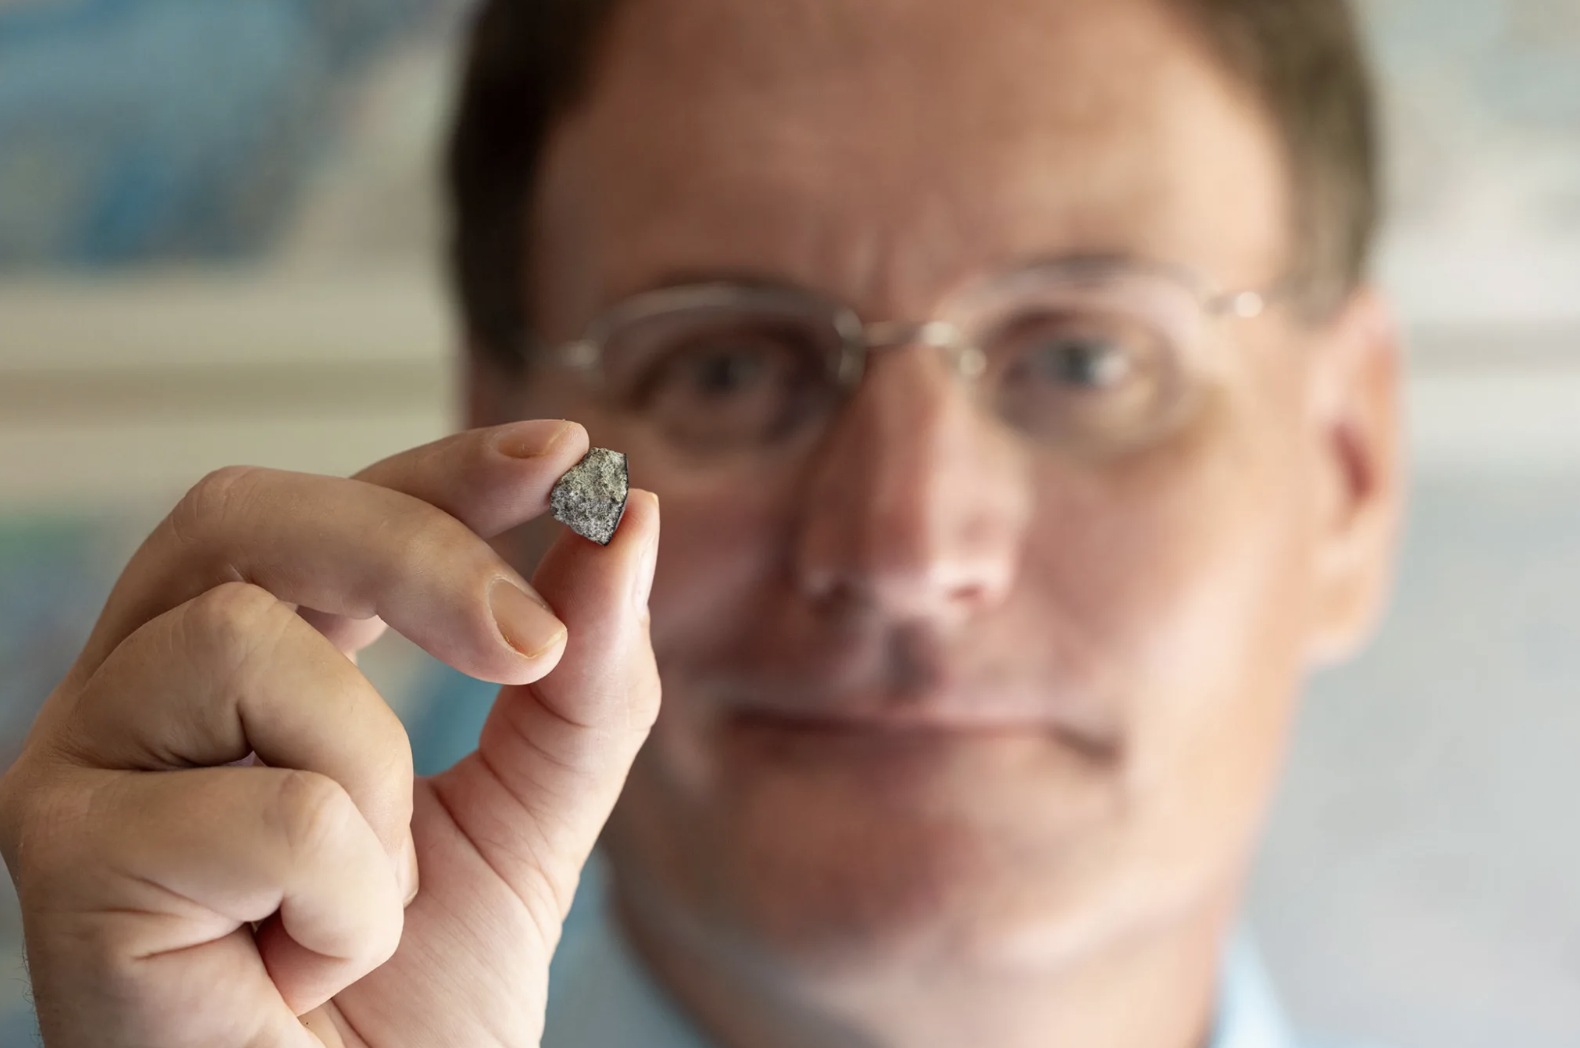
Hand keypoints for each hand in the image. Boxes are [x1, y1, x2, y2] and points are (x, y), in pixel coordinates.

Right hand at [0, 420, 659, 1046]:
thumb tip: (627, 516)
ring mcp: (82, 766)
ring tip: (364, 900)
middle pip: (249, 518)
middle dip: (415, 552)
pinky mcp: (65, 863)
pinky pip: (268, 807)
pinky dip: (345, 898)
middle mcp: (135, 691)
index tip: (568, 452)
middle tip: (529, 647)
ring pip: (247, 641)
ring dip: (372, 779)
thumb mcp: (532, 816)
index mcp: (238, 665)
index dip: (442, 468)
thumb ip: (581, 678)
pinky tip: (299, 966)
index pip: (324, 512)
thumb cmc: (410, 1004)